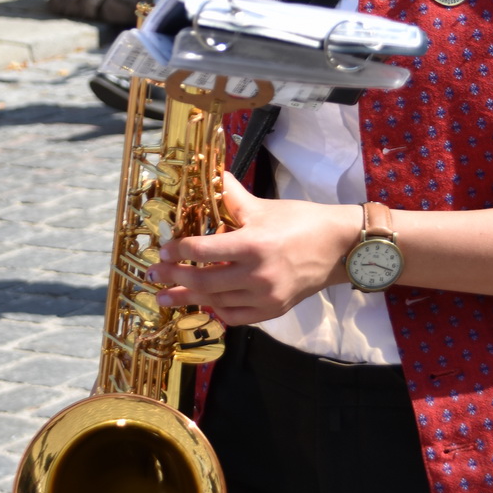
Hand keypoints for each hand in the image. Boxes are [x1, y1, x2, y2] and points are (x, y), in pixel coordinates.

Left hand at [147, 171, 357, 325]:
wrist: (338, 246)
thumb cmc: (301, 221)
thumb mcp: (265, 206)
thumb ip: (234, 196)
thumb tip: (215, 175)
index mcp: (252, 244)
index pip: (203, 250)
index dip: (178, 251)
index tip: (163, 250)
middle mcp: (257, 274)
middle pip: (203, 281)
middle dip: (173, 279)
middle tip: (153, 276)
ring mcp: (265, 296)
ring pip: (216, 301)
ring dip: (188, 299)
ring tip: (166, 297)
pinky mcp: (273, 310)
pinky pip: (236, 317)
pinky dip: (217, 311)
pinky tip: (204, 304)